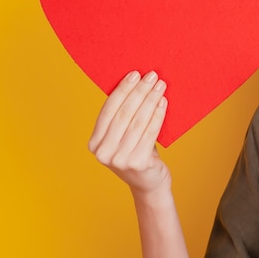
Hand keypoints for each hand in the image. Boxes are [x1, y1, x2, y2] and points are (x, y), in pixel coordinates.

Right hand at [88, 71, 170, 195]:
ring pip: (138, 121)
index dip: (122, 90)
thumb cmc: (137, 153)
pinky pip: (150, 132)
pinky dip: (158, 114)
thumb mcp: (123, 137)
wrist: (148, 183)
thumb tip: (136, 83)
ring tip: (160, 85)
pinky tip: (163, 102)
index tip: (135, 74)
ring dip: (150, 100)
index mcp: (94, 143)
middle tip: (152, 76)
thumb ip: (123, 118)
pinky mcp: (138, 162)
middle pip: (124, 113)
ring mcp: (119, 159)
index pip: (108, 110)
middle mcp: (103, 152)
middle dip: (139, 91)